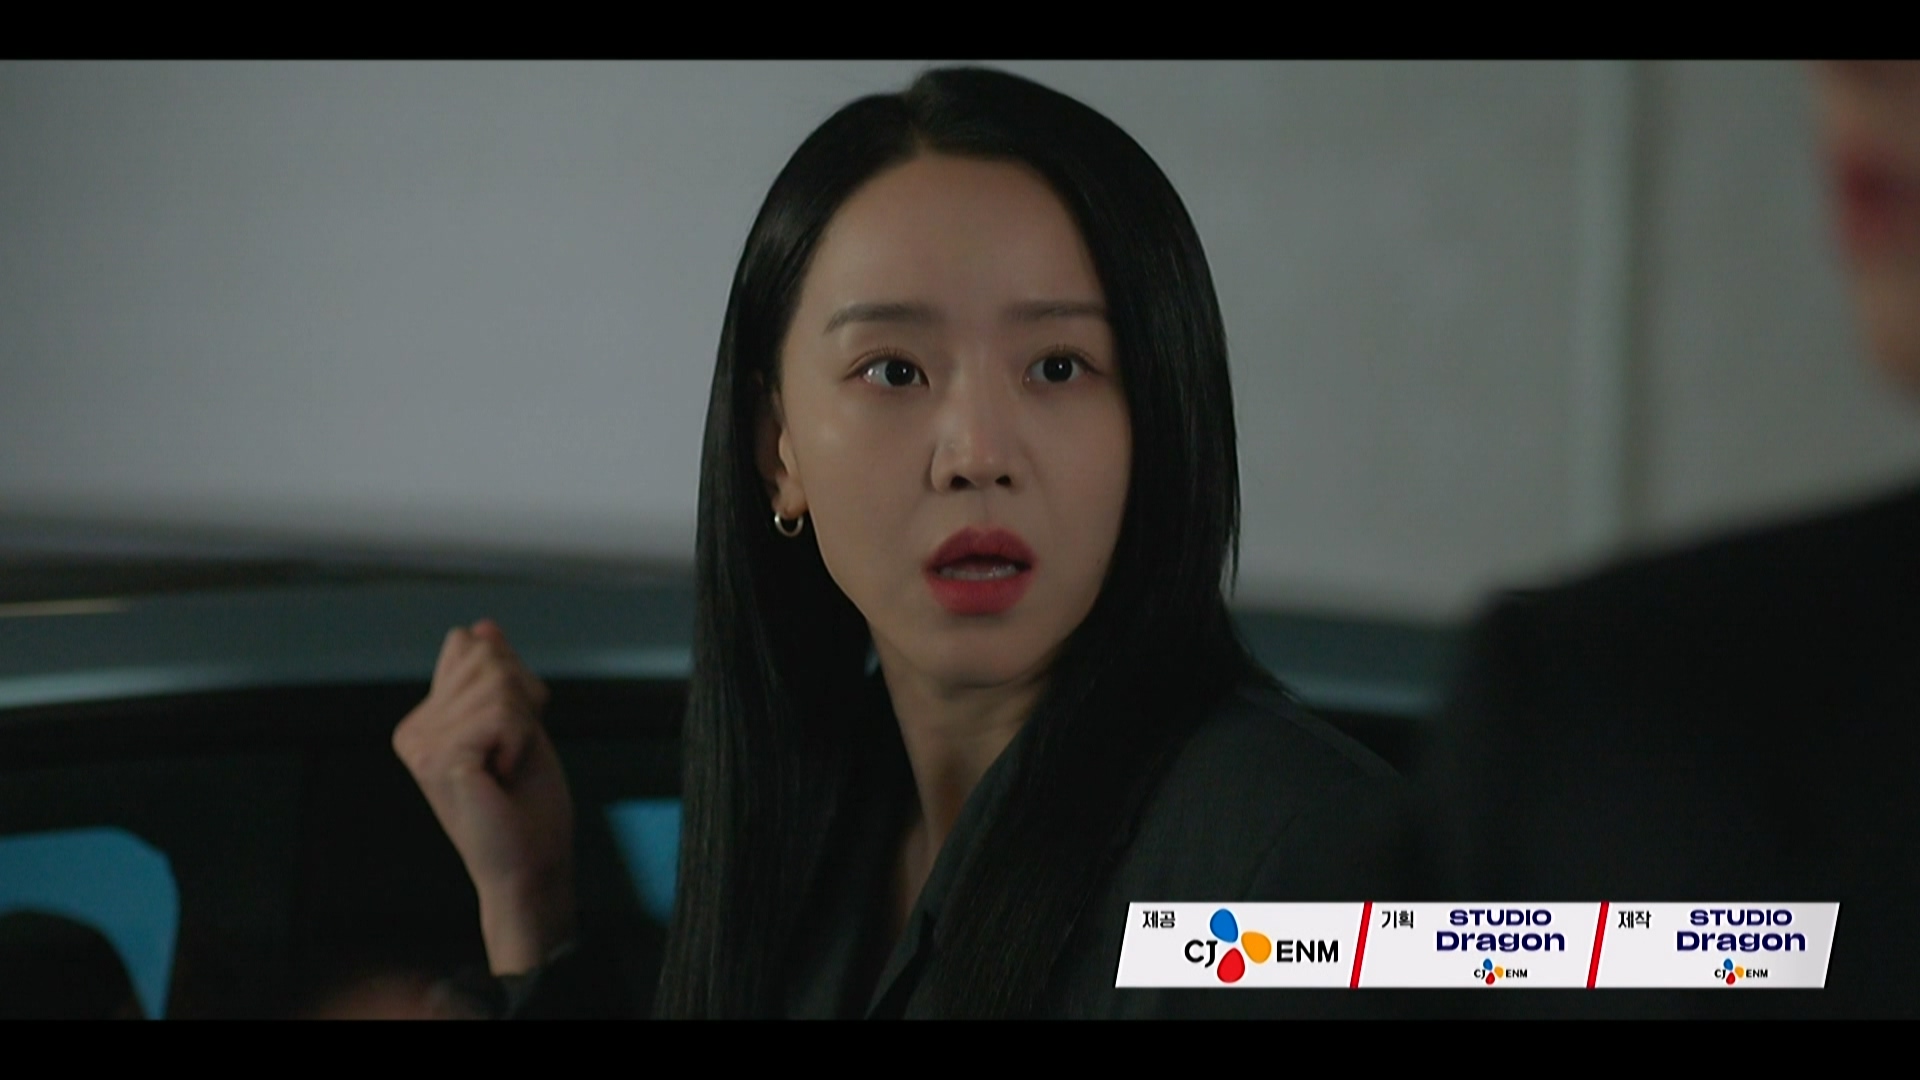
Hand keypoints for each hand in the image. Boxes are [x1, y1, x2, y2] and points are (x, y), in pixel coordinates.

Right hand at [393, 619, 575, 974]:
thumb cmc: (528, 803)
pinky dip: (521, 742)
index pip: (472, 647)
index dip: (514, 680)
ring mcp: (420, 746)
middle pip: (487, 658)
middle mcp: (413, 730)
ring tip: (507, 767)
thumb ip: (498, 676)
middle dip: (522, 701)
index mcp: (425, 718)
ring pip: (498, 684)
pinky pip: (502, 714)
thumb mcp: (519, 724)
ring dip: (523, 725)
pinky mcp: (439, 760)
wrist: (532, 862)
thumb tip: (480, 626)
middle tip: (514, 754)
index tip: (514, 733)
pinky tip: (502, 777)